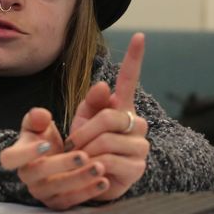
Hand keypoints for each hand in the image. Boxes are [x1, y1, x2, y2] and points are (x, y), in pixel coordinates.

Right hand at [0, 107, 103, 209]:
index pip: (10, 158)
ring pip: (57, 189)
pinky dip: (88, 192)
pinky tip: (103, 182)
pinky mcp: (57, 202)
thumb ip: (37, 117)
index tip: (46, 144)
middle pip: (37, 173)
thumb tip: (40, 115)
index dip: (25, 153)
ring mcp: (41, 191)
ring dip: (79, 179)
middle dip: (62, 165)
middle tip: (84, 155)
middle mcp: (26, 176)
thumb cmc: (43, 139)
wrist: (53, 158)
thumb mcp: (38, 125)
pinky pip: (71, 201)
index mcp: (17, 156)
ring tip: (100, 167)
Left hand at [66, 33, 149, 200]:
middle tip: (74, 143)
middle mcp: (136, 123)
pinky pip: (109, 160)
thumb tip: (102, 84)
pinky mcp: (136, 168)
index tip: (140, 36)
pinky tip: (92, 168)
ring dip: (86, 150)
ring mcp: (140, 146)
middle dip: (84, 131)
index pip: (130, 80)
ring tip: (82, 157)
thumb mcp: (81, 121)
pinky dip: (93, 164)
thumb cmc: (83, 146)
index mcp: (120, 108)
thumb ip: (90, 103)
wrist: (85, 177)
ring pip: (107, 141)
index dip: (135, 59)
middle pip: (109, 117)